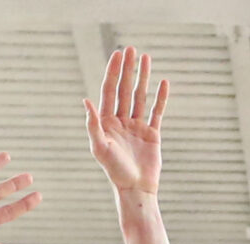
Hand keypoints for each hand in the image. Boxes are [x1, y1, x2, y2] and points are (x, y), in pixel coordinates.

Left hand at [84, 47, 168, 198]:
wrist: (136, 189)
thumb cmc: (115, 171)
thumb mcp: (100, 148)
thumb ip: (93, 124)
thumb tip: (86, 100)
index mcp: (107, 122)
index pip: (109, 91)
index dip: (113, 72)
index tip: (117, 55)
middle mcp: (121, 121)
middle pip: (124, 89)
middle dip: (127, 69)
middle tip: (131, 49)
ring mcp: (137, 126)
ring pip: (140, 96)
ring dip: (143, 77)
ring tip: (146, 58)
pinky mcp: (152, 134)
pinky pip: (157, 111)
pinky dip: (161, 97)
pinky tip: (164, 82)